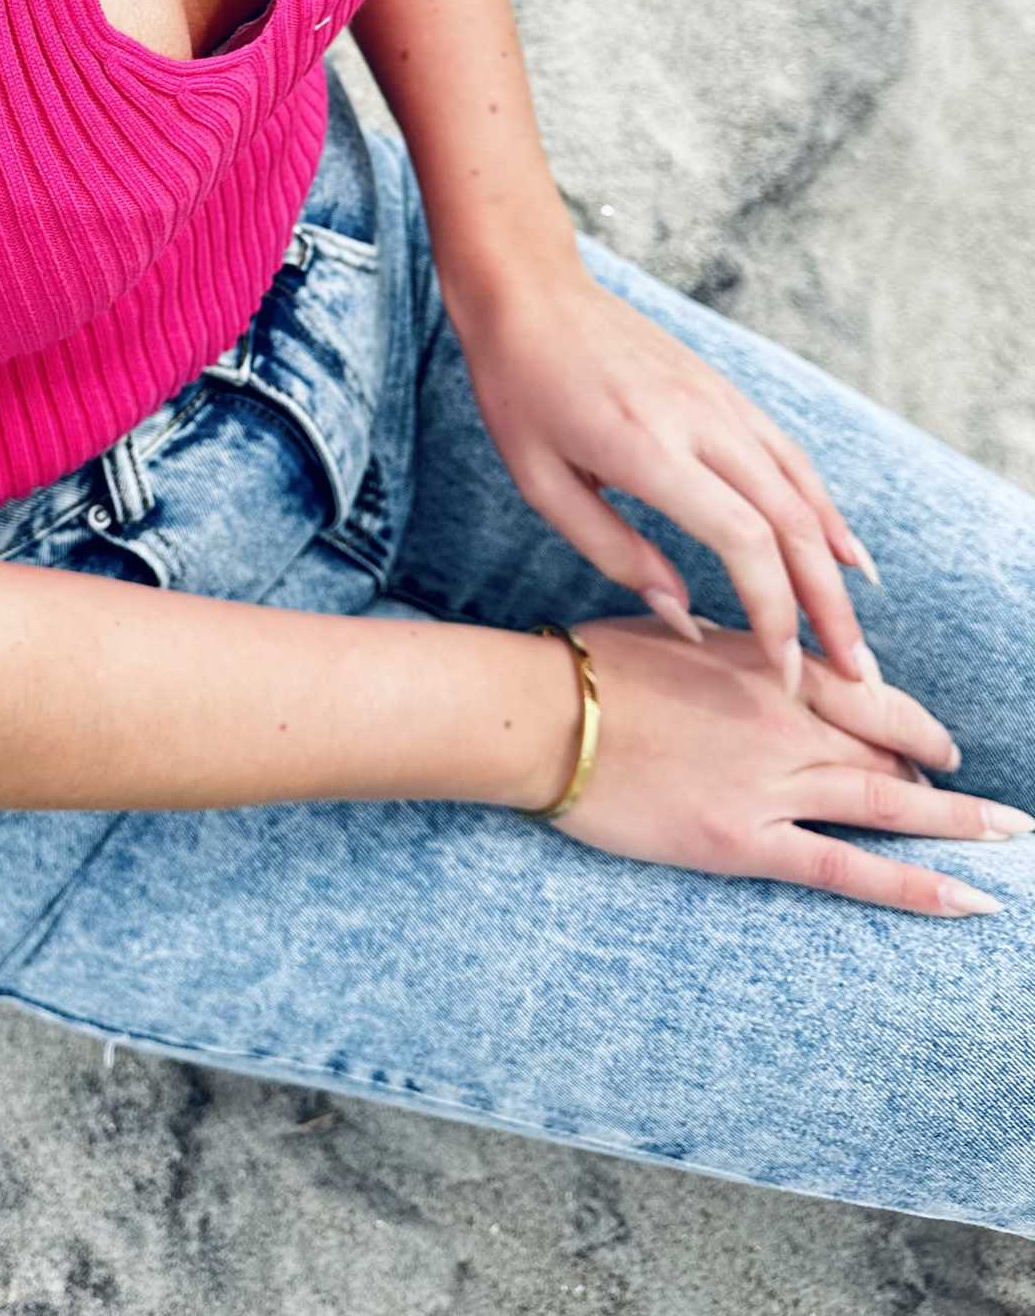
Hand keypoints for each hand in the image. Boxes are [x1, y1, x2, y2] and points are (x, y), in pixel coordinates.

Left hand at [455, 262, 876, 687]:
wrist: (530, 294)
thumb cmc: (520, 390)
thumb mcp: (542, 482)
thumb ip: (614, 551)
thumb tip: (684, 616)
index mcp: (647, 449)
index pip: (742, 539)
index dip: (772, 608)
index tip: (781, 666)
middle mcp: (701, 422)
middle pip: (791, 523)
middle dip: (826, 606)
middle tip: (853, 675)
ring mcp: (721, 401)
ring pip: (802, 490)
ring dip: (836, 566)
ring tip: (855, 630)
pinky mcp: (726, 391)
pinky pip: (790, 457)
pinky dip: (824, 509)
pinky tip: (842, 552)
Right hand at [550, 617, 1028, 914]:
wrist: (541, 713)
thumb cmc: (591, 666)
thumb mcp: (675, 631)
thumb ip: (736, 646)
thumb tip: (769, 655)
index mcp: (770, 663)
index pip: (869, 692)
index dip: (913, 721)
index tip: (938, 741)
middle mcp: (787, 717)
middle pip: (888, 747)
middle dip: (940, 775)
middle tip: (986, 805)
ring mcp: (772, 780)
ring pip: (887, 802)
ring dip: (958, 821)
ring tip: (1010, 837)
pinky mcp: (743, 838)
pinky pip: (845, 867)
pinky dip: (913, 883)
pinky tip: (966, 897)